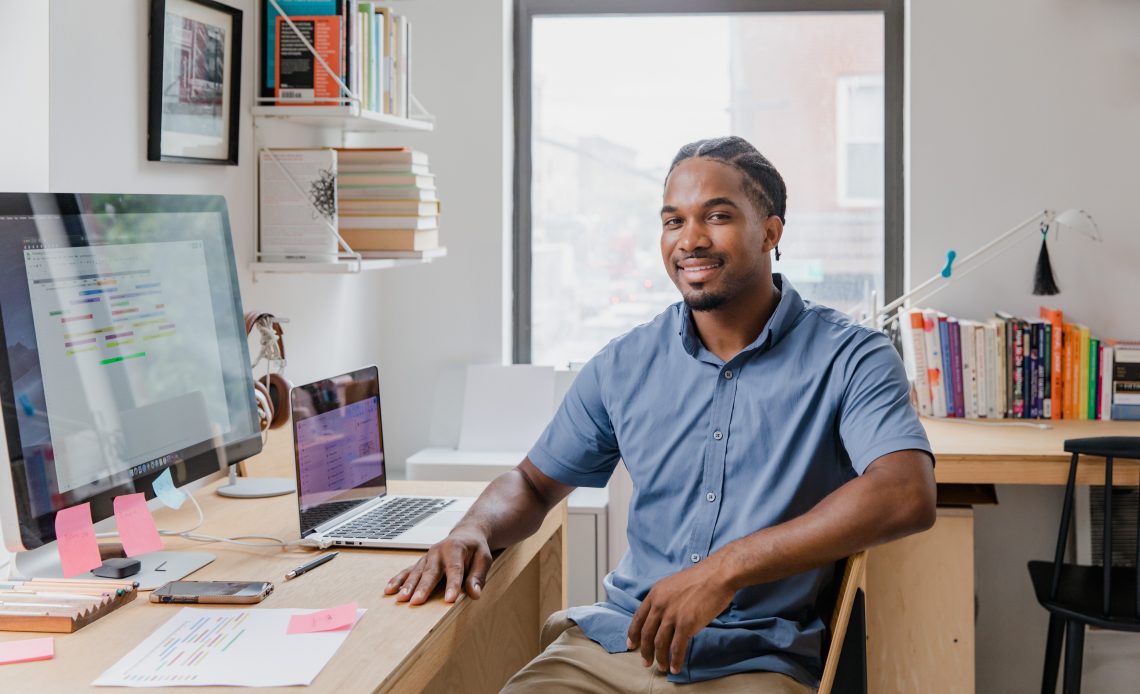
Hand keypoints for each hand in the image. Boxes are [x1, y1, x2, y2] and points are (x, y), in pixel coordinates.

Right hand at [383, 526, 492, 604]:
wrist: (466, 534)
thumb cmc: (475, 548)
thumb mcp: (484, 558)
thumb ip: (478, 576)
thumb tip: (475, 594)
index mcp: (455, 549)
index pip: (454, 569)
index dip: (452, 585)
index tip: (450, 600)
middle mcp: (438, 551)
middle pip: (431, 572)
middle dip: (423, 587)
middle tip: (416, 601)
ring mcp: (428, 556)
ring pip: (416, 572)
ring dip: (408, 586)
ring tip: (400, 599)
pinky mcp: (421, 562)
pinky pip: (408, 571)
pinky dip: (398, 580)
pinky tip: (389, 590)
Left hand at [626, 558, 736, 674]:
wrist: (718, 575)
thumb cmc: (701, 578)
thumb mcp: (674, 584)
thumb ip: (665, 599)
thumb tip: (662, 616)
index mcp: (655, 594)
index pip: (638, 618)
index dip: (633, 634)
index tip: (632, 645)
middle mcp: (659, 605)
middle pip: (646, 633)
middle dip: (645, 651)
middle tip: (646, 662)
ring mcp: (672, 615)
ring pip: (659, 643)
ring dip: (660, 659)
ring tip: (662, 667)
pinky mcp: (686, 624)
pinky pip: (676, 648)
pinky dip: (675, 660)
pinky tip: (676, 668)